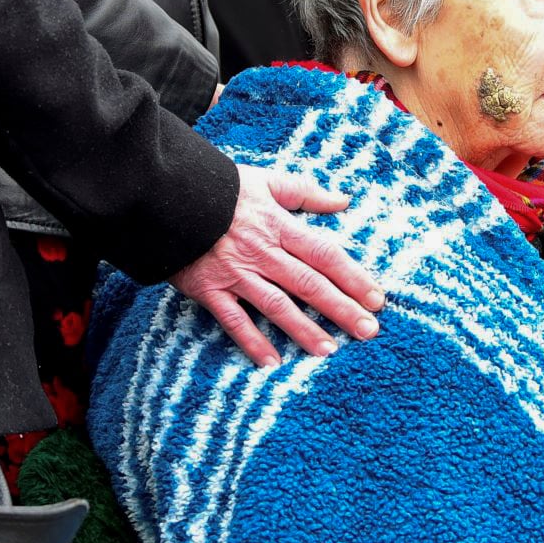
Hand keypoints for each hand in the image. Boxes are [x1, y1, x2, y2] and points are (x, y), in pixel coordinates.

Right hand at [168, 165, 384, 366]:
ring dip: (304, 330)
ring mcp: (235, 273)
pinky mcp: (208, 289)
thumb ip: (306, 192)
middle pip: (308, 284)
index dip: (353, 277)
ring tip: (328, 351)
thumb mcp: (267, 180)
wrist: (166, 194)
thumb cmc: (221, 187)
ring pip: (276, 305)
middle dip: (340, 309)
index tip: (377, 298)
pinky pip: (233, 320)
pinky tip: (271, 362)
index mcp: (279, 225)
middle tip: (367, 332)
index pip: (325, 254)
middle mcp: (262, 252)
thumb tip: (343, 199)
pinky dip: (252, 341)